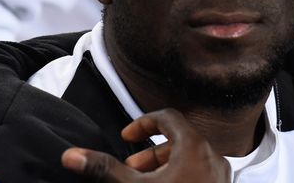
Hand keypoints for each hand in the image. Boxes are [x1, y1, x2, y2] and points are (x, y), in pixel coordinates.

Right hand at [61, 108, 229, 181]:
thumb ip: (104, 168)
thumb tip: (72, 156)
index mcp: (194, 147)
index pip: (168, 117)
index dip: (142, 123)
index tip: (126, 137)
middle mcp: (213, 157)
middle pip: (178, 139)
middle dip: (150, 152)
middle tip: (131, 168)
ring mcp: (220, 176)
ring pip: (189, 158)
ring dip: (164, 166)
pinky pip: (199, 173)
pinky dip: (180, 176)